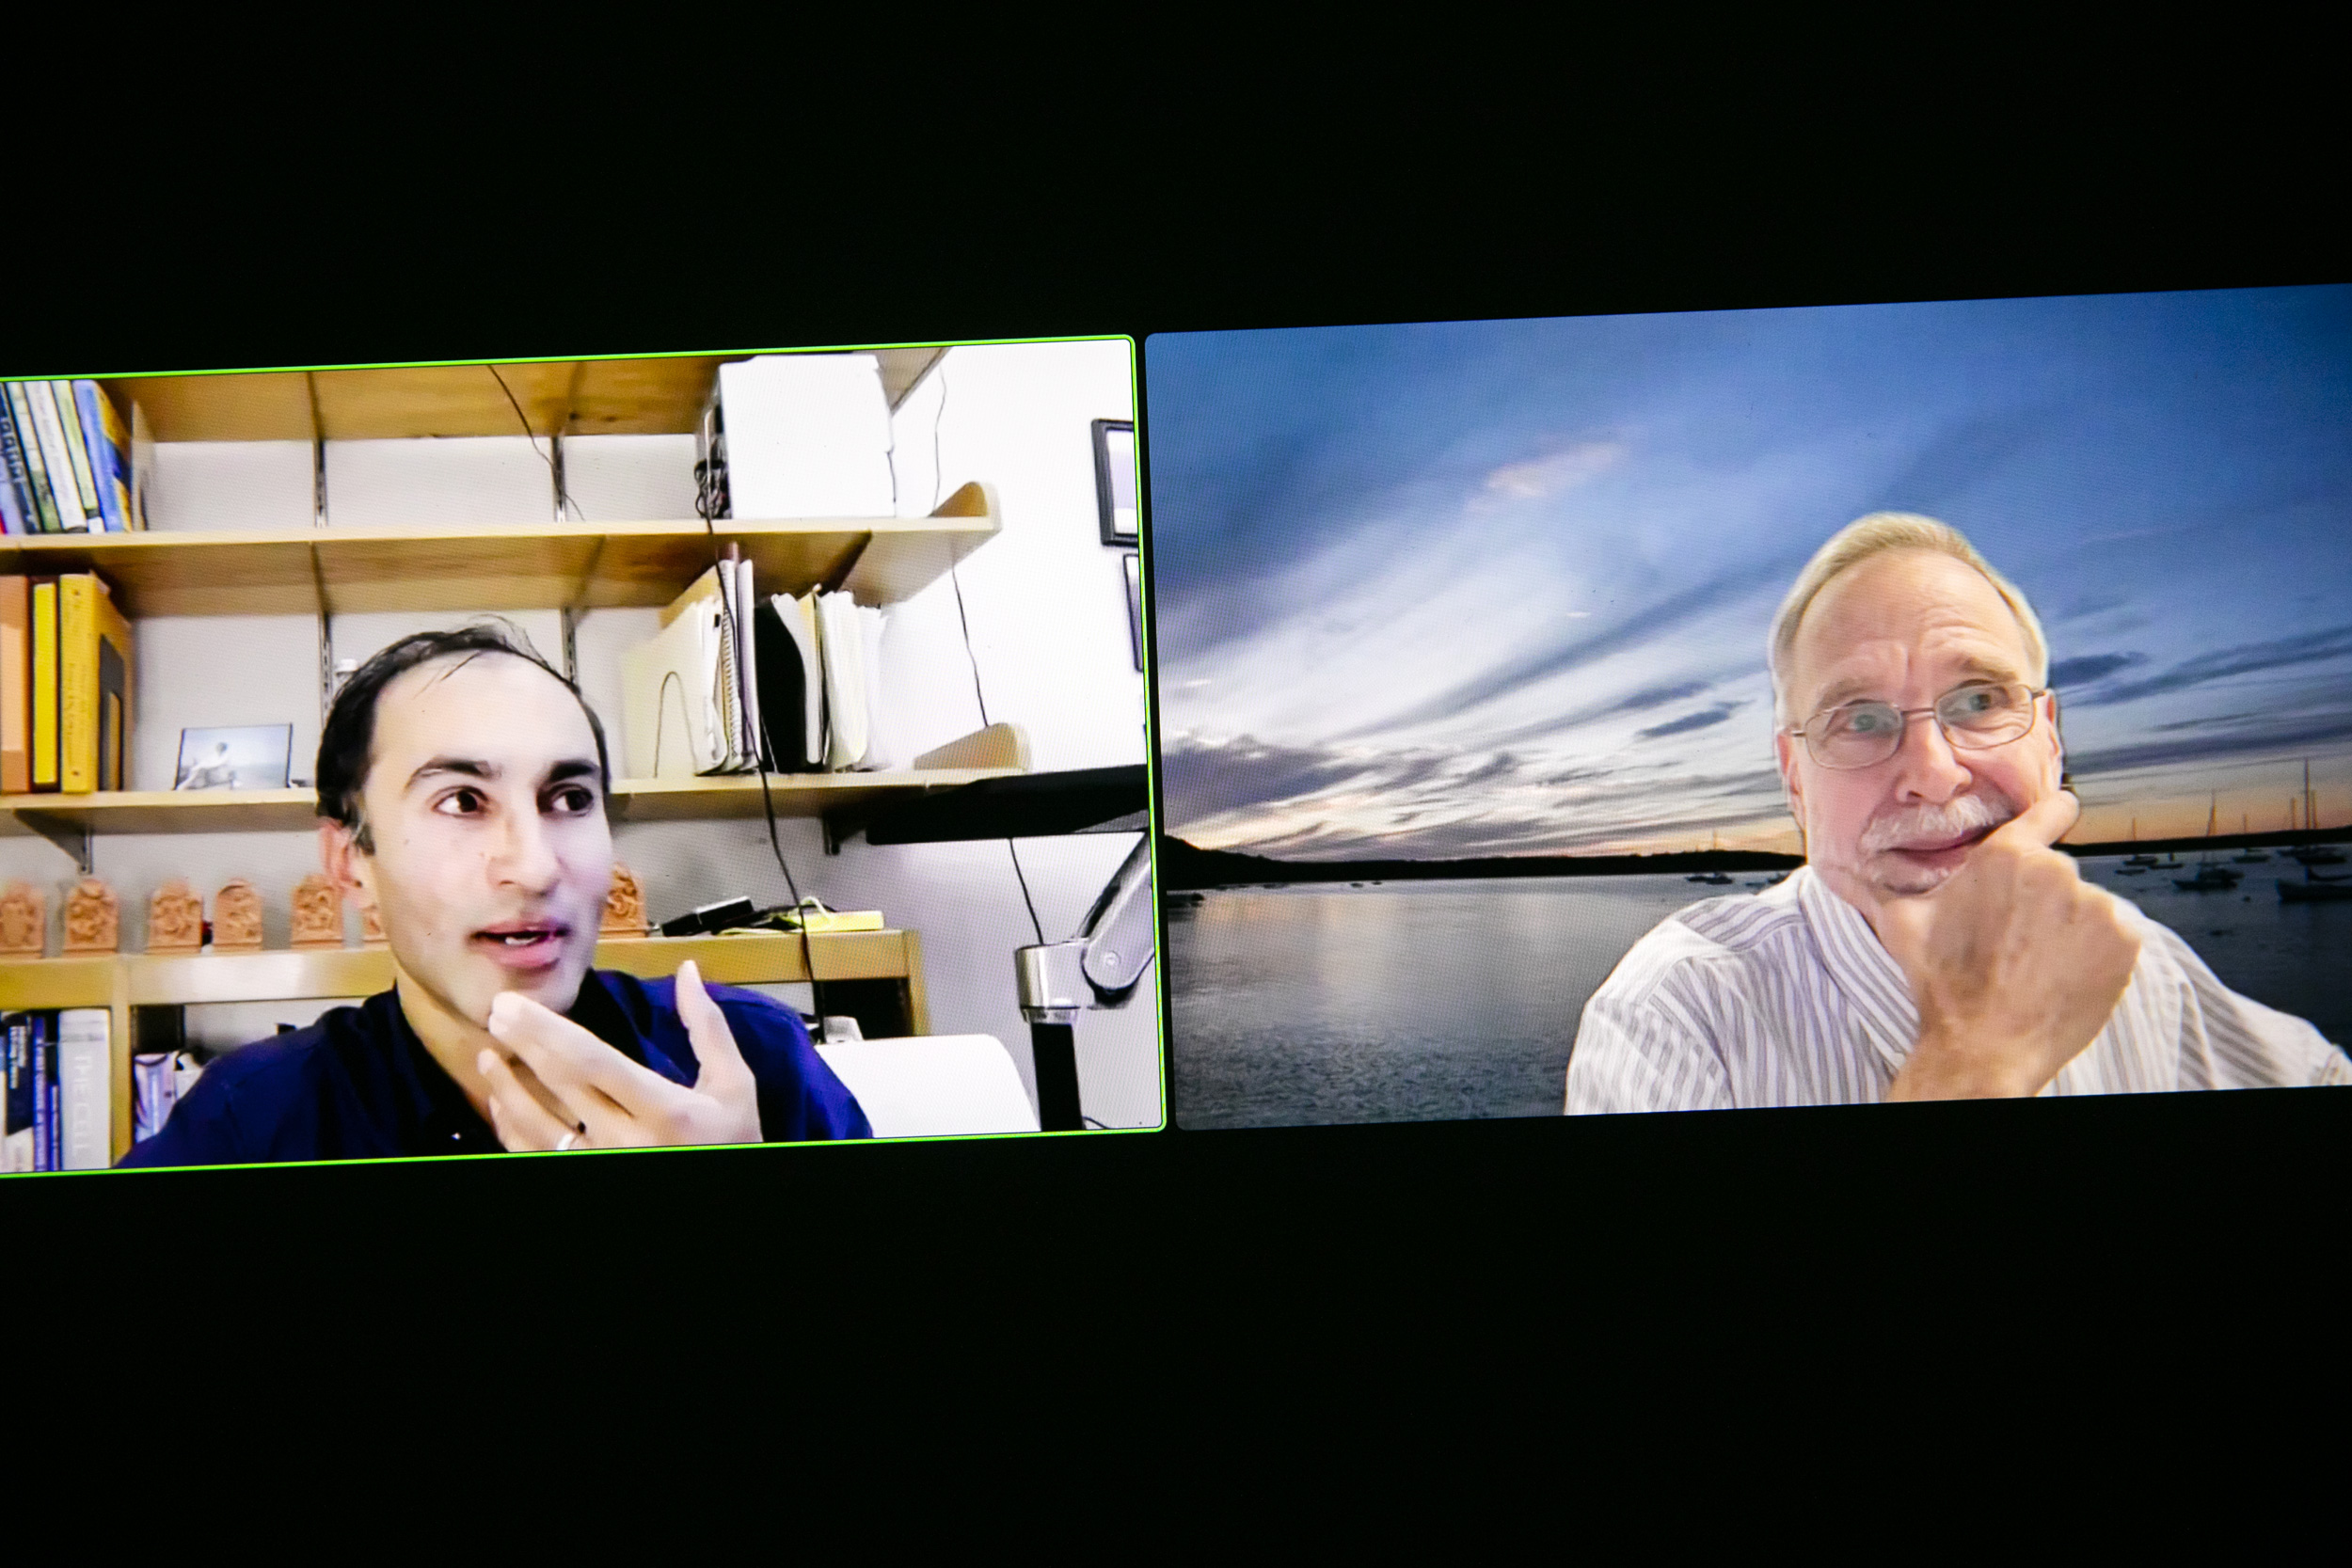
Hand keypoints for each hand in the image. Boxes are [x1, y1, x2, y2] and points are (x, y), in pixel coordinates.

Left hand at [476, 960, 762, 1150]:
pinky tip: (501, 1105)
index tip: (518, 1005)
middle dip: (523, 1044)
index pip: (593, 1062)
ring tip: (488, 1055)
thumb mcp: (734, 1085)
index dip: (548, 1030)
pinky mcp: (589, 1177)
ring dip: (506, 1089)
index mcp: (665, 1110)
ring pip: (539, 1127)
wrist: (727, 1199)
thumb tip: (688, 971)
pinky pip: (538, 1156)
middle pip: (561, 1086)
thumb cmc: (733, 1140)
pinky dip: (513, 1131)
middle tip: (497, 1011)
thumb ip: (708, 1028)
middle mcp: (628, 1140)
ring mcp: (604, 1164)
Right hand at [1877, 791, 2140, 1100]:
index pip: (2051, 811)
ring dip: (2069, 929)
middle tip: (2014, 939)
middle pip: (2058, 875)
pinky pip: (2116, 937)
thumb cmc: (1943, 984)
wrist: (1983, 1047)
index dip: (2055, 813)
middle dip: (2041, 900)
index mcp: (2007, 855)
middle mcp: (2057, 871)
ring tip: (2037, 964)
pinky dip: (2098, 954)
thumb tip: (1843, 869)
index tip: (2062, 812)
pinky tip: (2065, 975)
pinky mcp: (2125, 942)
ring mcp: (2097, 907)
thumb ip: (1883, 885)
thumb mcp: (1904, 924)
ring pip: (2087, 907)